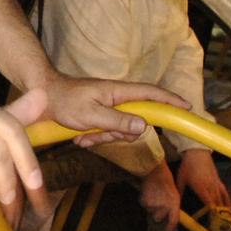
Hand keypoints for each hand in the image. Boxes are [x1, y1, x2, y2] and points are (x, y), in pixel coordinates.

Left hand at [40, 74, 185, 147]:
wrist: (43, 98)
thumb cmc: (65, 101)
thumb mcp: (90, 115)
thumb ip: (117, 121)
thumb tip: (144, 126)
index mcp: (119, 92)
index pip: (151, 94)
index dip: (170, 100)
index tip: (186, 107)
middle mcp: (118, 99)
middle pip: (135, 121)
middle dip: (120, 133)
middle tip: (97, 134)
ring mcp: (110, 108)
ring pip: (121, 130)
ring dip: (103, 137)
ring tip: (83, 134)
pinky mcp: (101, 116)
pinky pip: (107, 133)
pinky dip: (94, 137)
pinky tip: (80, 136)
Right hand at [139, 161, 181, 230]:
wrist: (155, 171)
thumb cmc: (166, 181)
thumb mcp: (174, 194)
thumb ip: (173, 206)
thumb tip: (171, 216)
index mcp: (174, 204)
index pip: (173, 222)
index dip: (169, 229)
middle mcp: (164, 207)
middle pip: (158, 218)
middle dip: (157, 213)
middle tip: (158, 203)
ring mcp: (154, 205)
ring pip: (150, 211)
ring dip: (151, 206)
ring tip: (153, 195)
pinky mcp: (145, 202)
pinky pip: (144, 205)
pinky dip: (145, 200)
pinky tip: (148, 192)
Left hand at [174, 149, 230, 216]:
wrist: (197, 152)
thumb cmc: (188, 165)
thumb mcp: (181, 178)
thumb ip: (179, 191)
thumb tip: (175, 203)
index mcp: (201, 187)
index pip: (208, 203)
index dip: (211, 213)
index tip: (211, 222)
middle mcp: (210, 186)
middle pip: (216, 203)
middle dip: (217, 215)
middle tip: (217, 226)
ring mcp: (216, 183)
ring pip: (221, 199)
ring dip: (223, 209)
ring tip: (224, 220)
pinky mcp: (219, 180)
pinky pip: (225, 192)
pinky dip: (227, 200)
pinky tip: (229, 207)